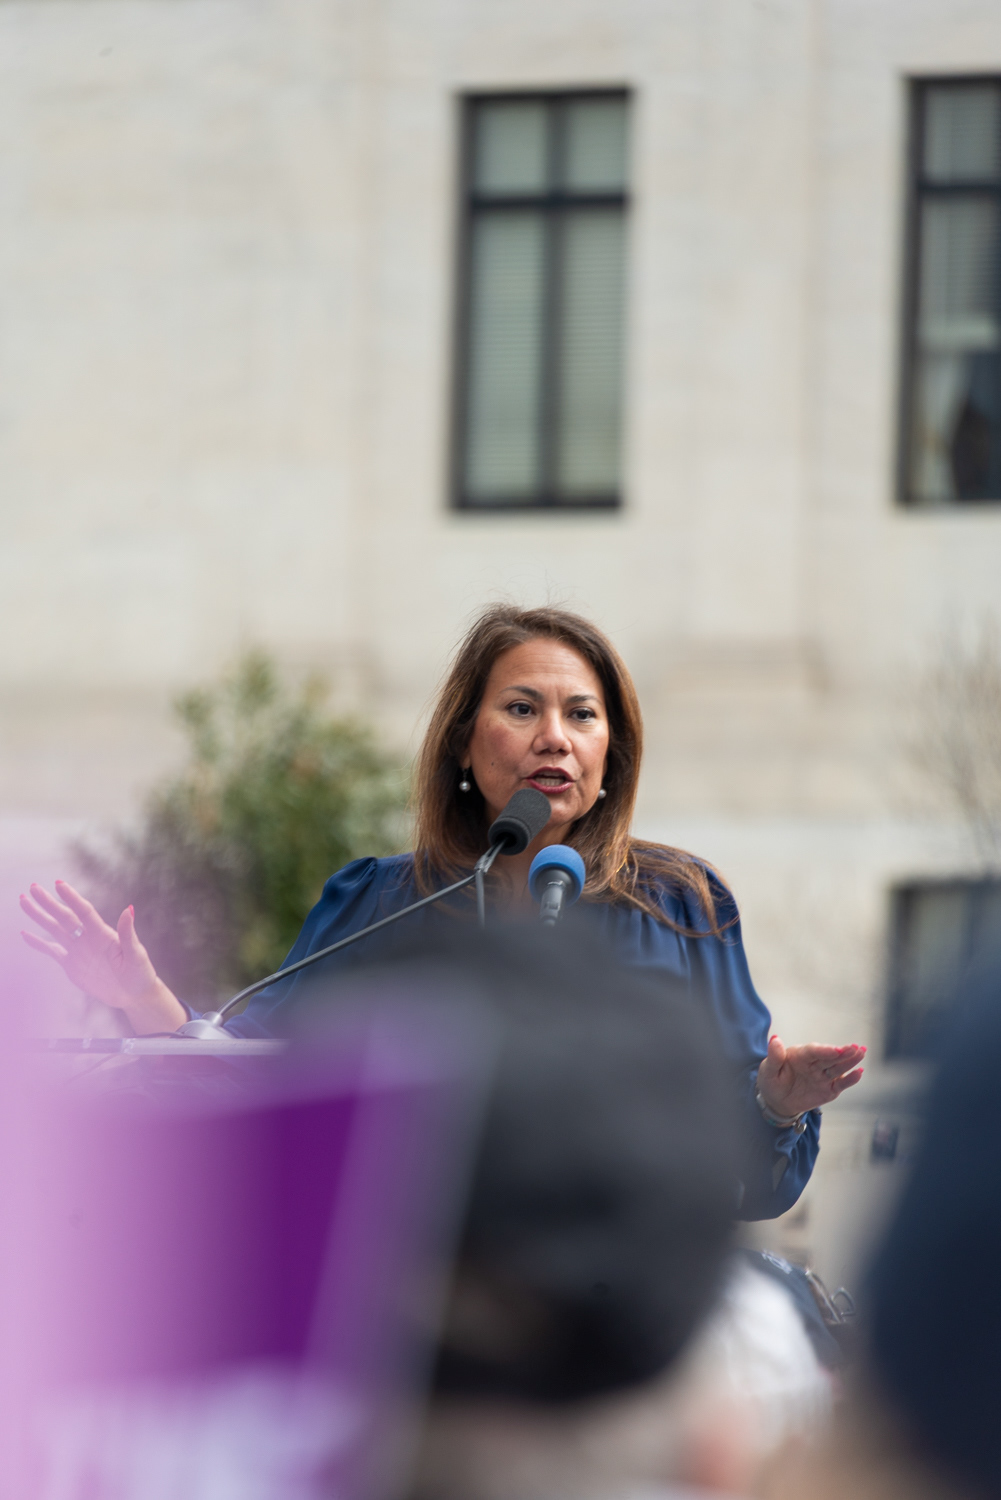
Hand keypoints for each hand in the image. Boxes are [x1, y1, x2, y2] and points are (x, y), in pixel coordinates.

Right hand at [19, 880, 185, 1033]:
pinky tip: (25, 934)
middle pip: (64, 917)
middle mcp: (88, 938)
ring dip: (39, 916)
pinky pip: (52, 951)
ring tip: (24, 901)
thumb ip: (128, 934)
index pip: (84, 911)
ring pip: (54, 929)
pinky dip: (38, 943)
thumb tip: (128, 909)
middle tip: (33, 887)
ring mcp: (78, 950)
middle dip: (48, 902)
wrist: (134, 994)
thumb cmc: (140, 973)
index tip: (59, 884)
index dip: (72, 898)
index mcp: (103, 934)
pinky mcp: (71, 964)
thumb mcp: (136, 954)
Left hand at [756, 1035, 864, 1117]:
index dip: (824, 1050)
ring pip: (838, 1067)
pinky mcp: (829, 1088)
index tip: (835, 1050)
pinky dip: (851, 1079)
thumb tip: (775, 1039)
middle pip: (830, 1057)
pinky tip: (859, 1072)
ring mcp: (823, 1075)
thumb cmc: (772, 1081)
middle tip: (856, 1048)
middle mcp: (814, 1063)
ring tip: (862, 1053)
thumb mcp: (767, 1070)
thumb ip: (774, 1056)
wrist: (777, 1100)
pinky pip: (841, 1084)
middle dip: (843, 1052)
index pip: (813, 1051)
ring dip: (851, 1061)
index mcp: (799, 1055)